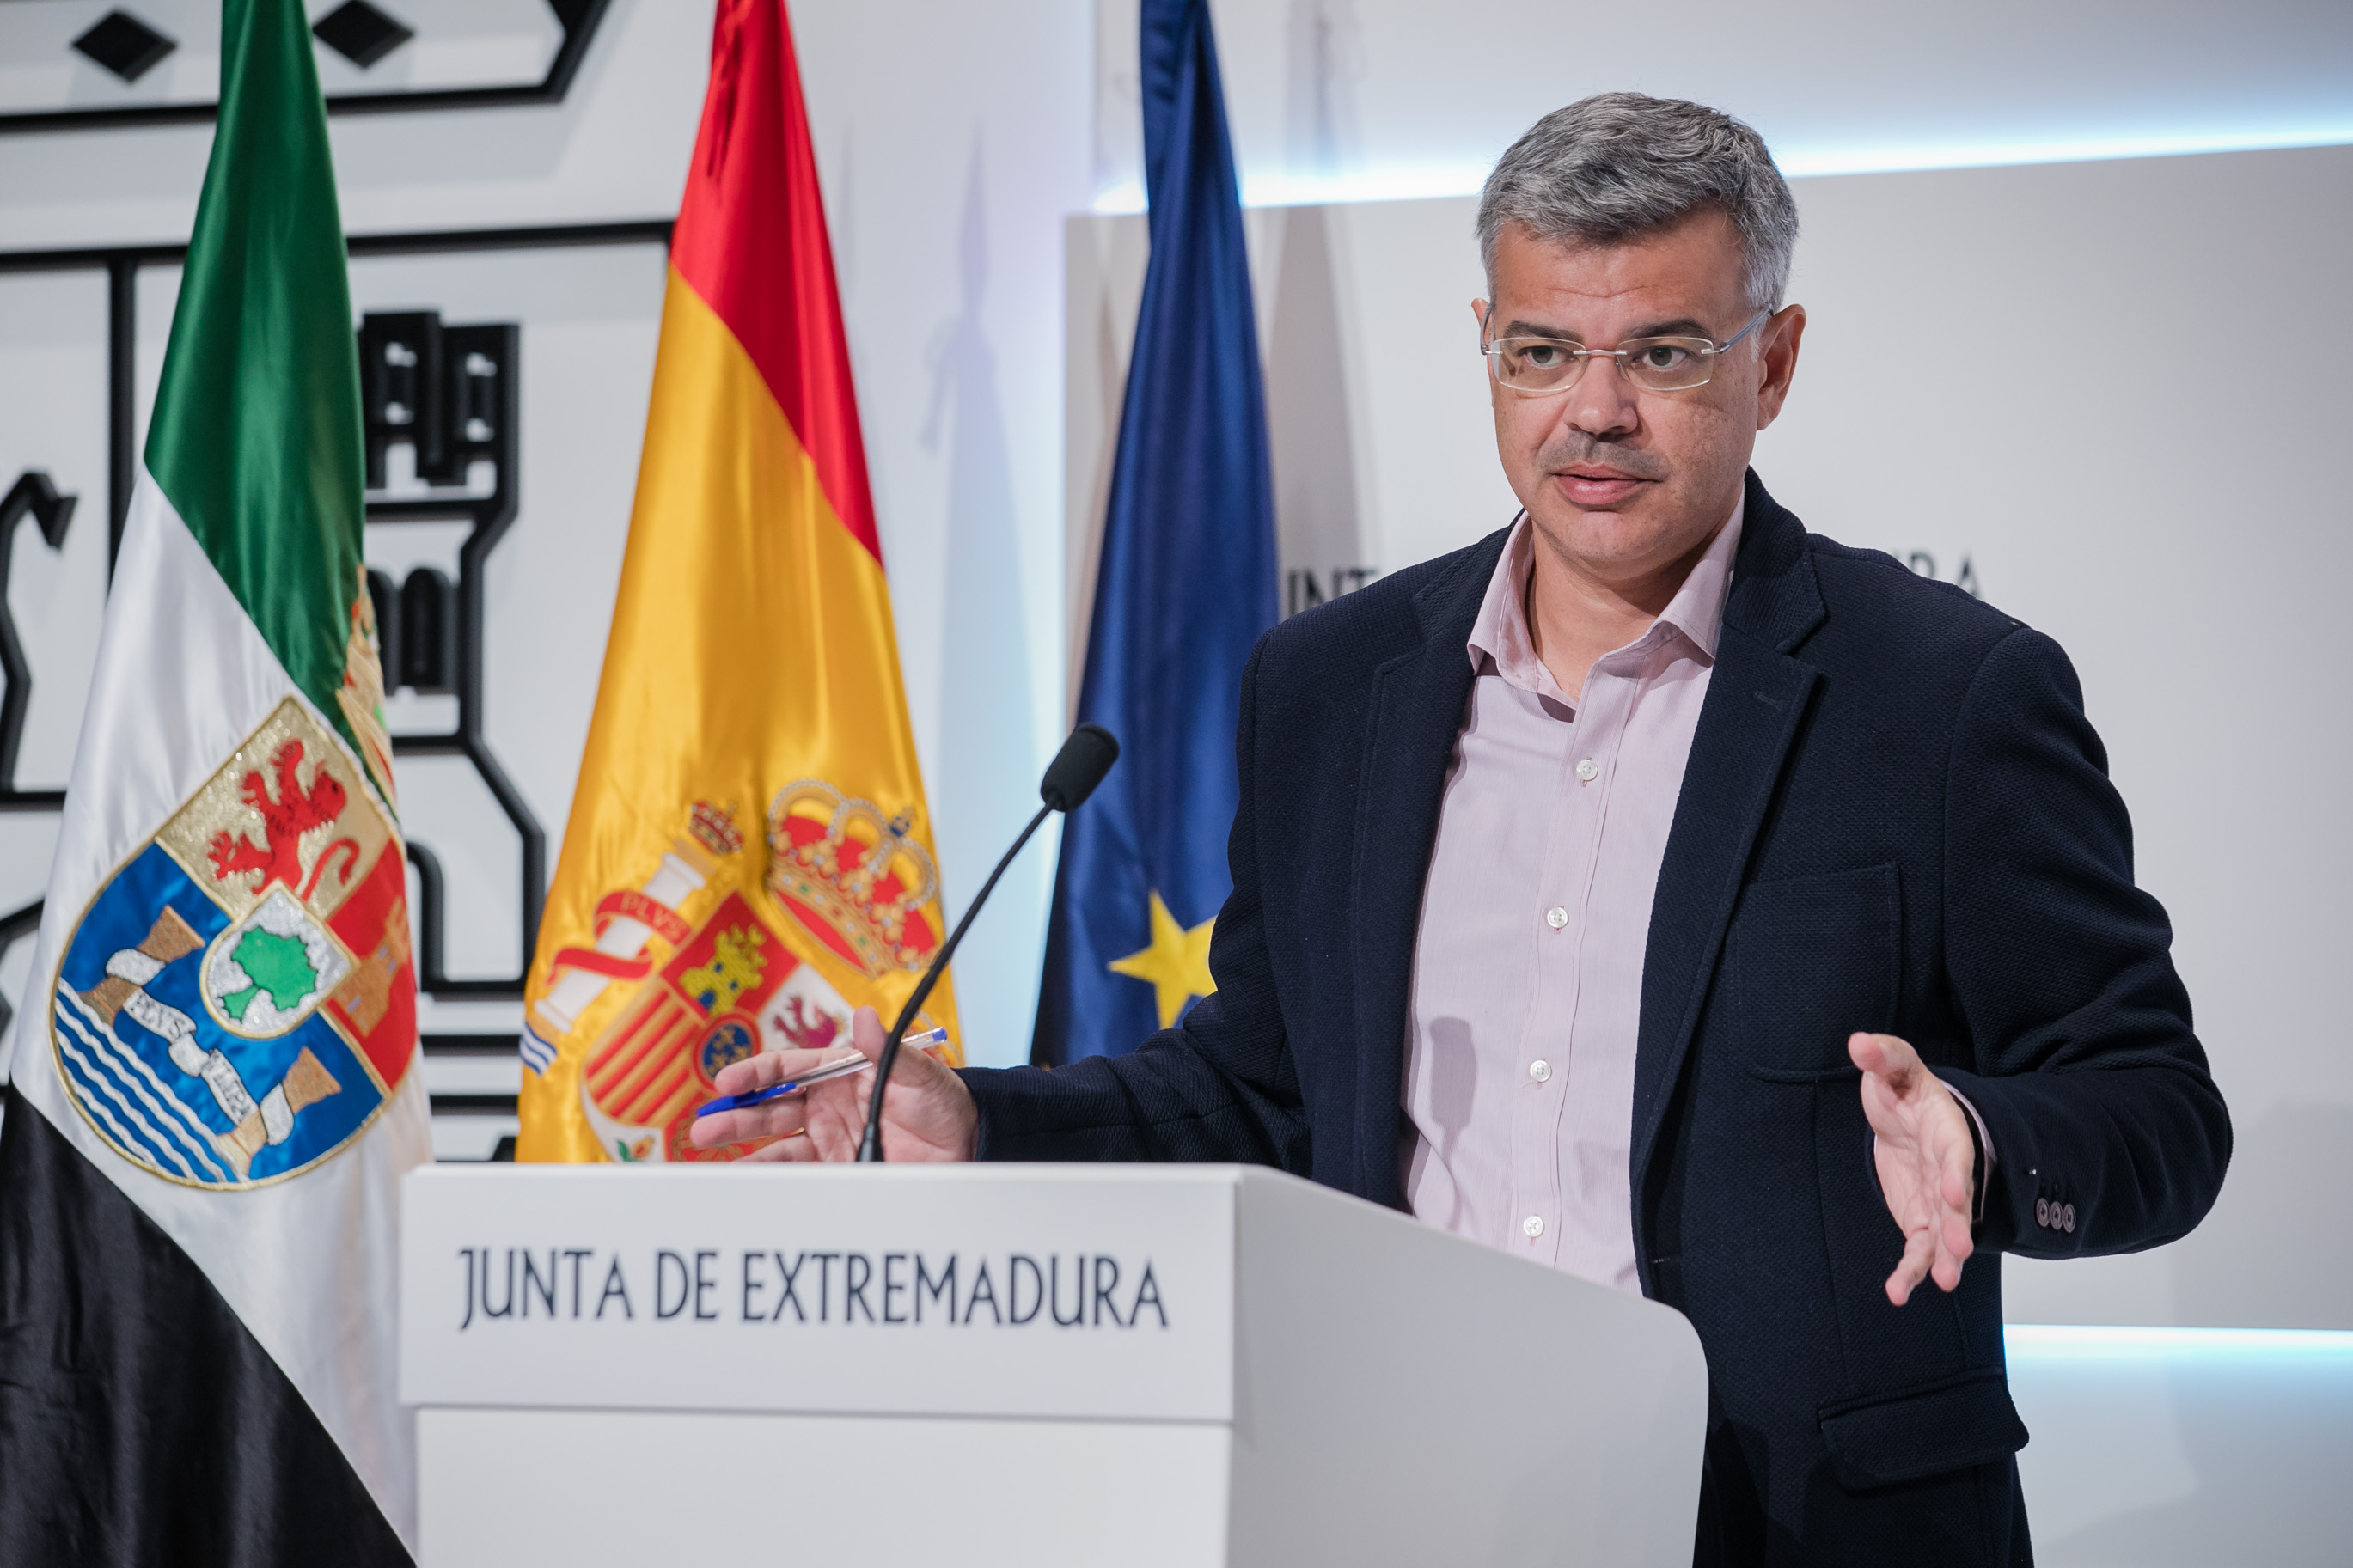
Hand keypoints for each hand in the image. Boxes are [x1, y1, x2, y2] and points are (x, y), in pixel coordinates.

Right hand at [688, 1005, 977, 1162]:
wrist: (969, 1145)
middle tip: (704, 1127)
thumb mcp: (919, 1072)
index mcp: (841, 1073)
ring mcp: (829, 1140)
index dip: (756, 1074)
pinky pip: (798, 1176)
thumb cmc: (944, 1100)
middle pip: (771, 1109)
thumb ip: (886, 1049)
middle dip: (736, 1117)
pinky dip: (772, 1181)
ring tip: (711, 1162)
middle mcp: (827, 1105)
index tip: (727, 1082)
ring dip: (744, 1152)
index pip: (788, 1069)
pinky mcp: (838, 1170)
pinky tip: (748, 1185)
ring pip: (777, 1145)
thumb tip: (862, 1015)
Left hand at [1848, 1032, 1974, 1305]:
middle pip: (1958, 1202)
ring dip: (1944, 1258)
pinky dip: (1911, 1270)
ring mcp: (1937, 1201)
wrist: (1907, 1117)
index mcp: (1947, 1133)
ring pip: (1944, 1234)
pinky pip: (1919, 1250)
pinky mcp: (1922, 1219)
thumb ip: (1883, 1056)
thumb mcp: (1894, 1066)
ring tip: (1942, 1283)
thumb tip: (1859, 1043)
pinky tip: (1898, 1292)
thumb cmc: (1905, 1090)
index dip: (1955, 1172)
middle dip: (1958, 1225)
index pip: (1956, 1153)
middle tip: (1959, 1249)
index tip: (1953, 1190)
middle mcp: (1948, 1172)